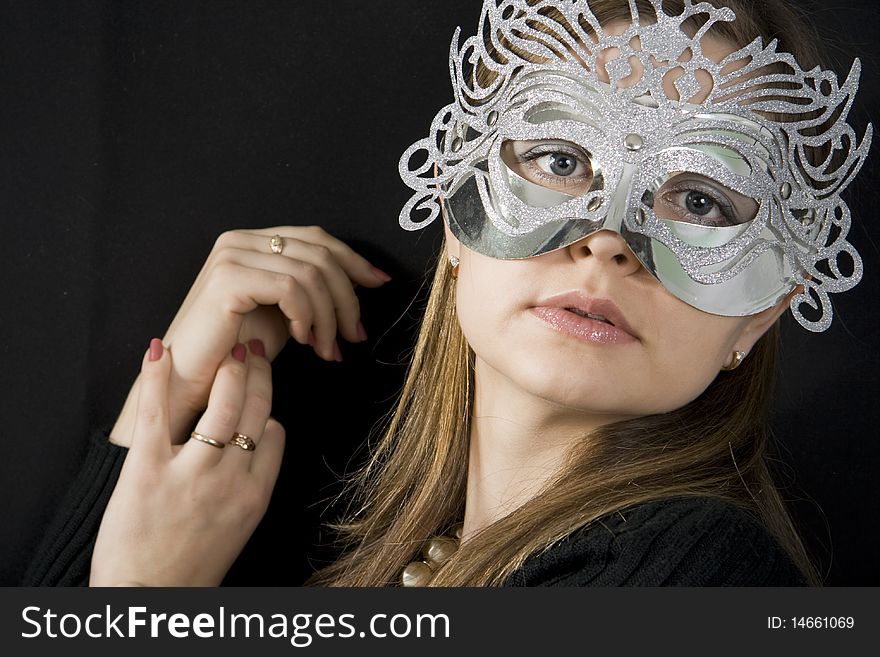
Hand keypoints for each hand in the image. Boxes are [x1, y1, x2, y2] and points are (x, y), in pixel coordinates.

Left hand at [91, 338, 283, 585]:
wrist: (149, 599)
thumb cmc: (192, 568)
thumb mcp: (240, 529)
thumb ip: (251, 485)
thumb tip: (258, 442)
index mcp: (254, 496)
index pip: (273, 433)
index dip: (267, 408)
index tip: (259, 390)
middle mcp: (230, 481)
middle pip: (253, 410)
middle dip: (256, 372)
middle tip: (252, 349)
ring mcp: (191, 475)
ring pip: (221, 406)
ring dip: (229, 369)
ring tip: (229, 348)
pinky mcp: (147, 472)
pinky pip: (156, 414)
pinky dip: (157, 378)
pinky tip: (160, 351)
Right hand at [110, 225, 390, 445]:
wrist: (191, 383)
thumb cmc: (236, 352)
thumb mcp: (284, 313)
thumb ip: (312, 292)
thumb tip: (362, 284)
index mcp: (254, 241)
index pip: (317, 238)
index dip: (354, 260)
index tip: (381, 284)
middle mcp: (240, 240)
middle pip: (320, 253)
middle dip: (348, 296)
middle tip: (356, 334)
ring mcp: (231, 256)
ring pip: (311, 273)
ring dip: (330, 316)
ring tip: (328, 349)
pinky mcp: (228, 279)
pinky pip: (291, 288)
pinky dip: (308, 316)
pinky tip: (304, 341)